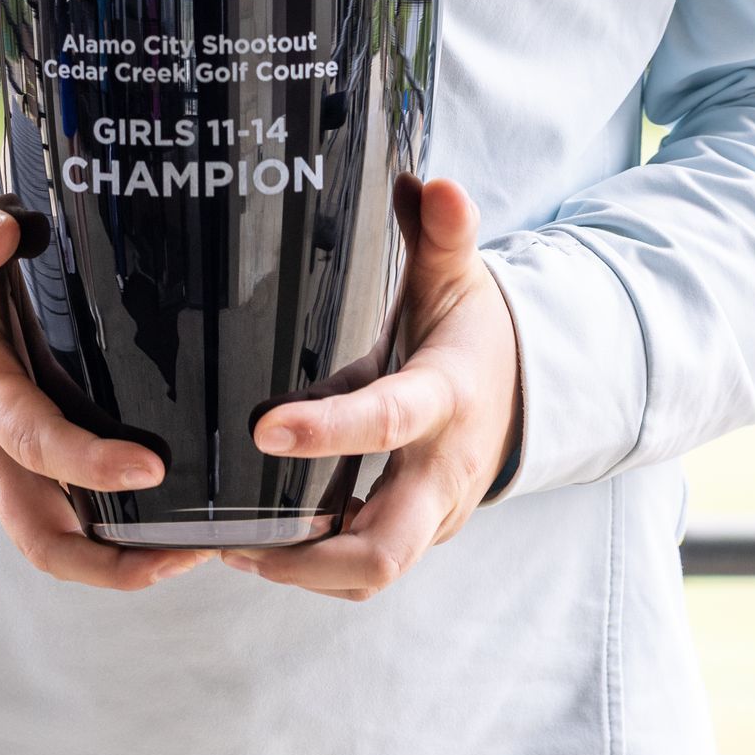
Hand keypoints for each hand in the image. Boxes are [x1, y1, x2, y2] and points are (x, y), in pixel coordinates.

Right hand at [0, 200, 202, 592]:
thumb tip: (3, 234)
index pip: (33, 438)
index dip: (89, 461)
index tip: (151, 467)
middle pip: (42, 536)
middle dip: (111, 564)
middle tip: (184, 555)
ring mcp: (9, 461)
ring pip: (57, 538)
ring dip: (120, 559)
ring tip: (194, 550)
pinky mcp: (29, 459)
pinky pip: (69, 509)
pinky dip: (116, 526)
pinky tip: (173, 515)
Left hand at [224, 175, 521, 602]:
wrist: (526, 387)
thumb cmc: (471, 327)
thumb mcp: (458, 274)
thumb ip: (442, 231)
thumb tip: (435, 183)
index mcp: (446, 398)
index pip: (387, 421)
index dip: (328, 431)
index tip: (262, 427)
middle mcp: (443, 471)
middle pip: (384, 547)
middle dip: (306, 557)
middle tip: (231, 540)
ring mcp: (434, 514)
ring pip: (371, 572)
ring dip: (300, 570)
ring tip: (227, 546)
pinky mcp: (421, 534)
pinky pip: (367, 566)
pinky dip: (315, 567)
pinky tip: (256, 546)